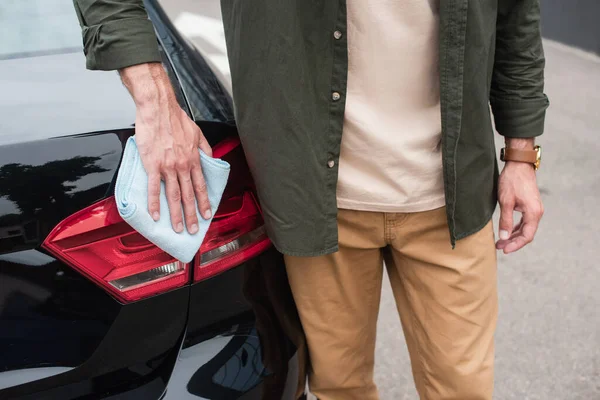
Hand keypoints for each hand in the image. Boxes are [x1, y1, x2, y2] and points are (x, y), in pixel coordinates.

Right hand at [120, 63, 212, 233]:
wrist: (158, 108)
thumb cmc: (175, 118)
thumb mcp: (198, 133)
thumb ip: (205, 149)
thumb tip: (210, 159)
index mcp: (194, 159)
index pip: (201, 186)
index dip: (204, 202)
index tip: (207, 215)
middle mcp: (183, 165)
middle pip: (189, 195)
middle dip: (192, 215)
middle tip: (193, 230)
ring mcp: (168, 167)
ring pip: (174, 195)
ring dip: (176, 214)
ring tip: (177, 228)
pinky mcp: (152, 165)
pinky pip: (154, 188)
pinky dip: (154, 203)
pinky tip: (155, 215)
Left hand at [496, 152, 543, 253]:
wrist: (519, 165)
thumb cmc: (512, 181)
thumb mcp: (506, 202)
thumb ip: (505, 220)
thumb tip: (504, 237)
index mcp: (533, 213)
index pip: (527, 236)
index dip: (515, 245)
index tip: (504, 250)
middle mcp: (537, 212)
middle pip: (526, 233)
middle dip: (513, 242)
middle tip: (499, 247)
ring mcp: (534, 209)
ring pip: (525, 228)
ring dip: (513, 236)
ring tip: (500, 242)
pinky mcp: (530, 205)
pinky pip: (524, 221)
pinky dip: (515, 228)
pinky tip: (507, 232)